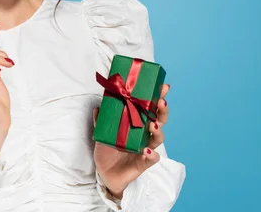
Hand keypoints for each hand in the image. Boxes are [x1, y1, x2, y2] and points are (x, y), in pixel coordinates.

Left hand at [93, 83, 170, 197]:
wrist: (105, 173)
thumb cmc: (107, 150)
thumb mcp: (102, 133)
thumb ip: (100, 121)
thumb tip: (98, 107)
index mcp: (137, 125)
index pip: (150, 109)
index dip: (157, 98)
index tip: (163, 87)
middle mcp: (144, 135)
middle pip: (159, 121)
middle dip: (163, 111)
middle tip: (162, 101)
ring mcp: (146, 148)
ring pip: (158, 138)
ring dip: (158, 131)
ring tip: (152, 125)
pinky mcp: (143, 163)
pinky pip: (152, 159)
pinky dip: (152, 155)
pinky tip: (147, 151)